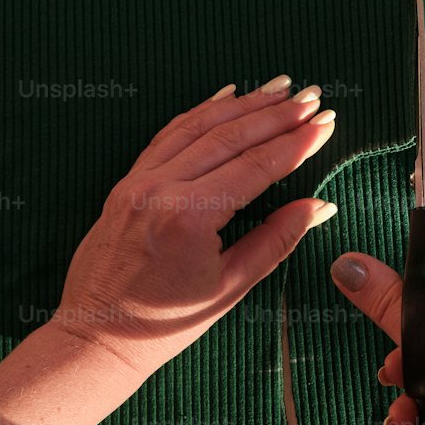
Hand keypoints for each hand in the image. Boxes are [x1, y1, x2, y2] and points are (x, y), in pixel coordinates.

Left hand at [50, 77, 338, 380]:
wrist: (98, 336)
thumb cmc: (164, 323)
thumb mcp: (230, 287)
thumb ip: (276, 239)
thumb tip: (318, 206)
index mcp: (188, 218)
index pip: (255, 166)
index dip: (296, 143)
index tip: (326, 124)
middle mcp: (160, 189)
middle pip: (230, 136)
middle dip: (277, 114)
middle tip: (314, 97)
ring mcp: (139, 181)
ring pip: (200, 126)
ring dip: (244, 104)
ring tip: (281, 88)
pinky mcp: (127, 182)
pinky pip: (169, 134)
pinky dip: (202, 112)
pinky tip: (227, 96)